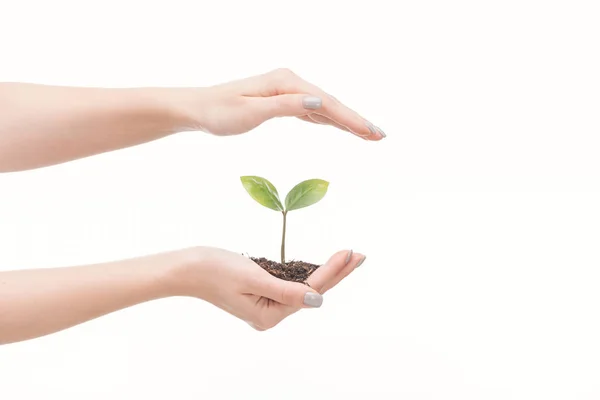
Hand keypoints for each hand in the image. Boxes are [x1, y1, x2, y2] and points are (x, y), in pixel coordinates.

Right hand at [169, 246, 365, 330]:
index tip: (349, 253)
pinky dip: (307, 273)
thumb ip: (287, 290)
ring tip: (347, 258)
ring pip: (304, 287)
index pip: (309, 290)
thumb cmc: (216, 270)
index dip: (331, 271)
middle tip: (359, 256)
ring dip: (325, 272)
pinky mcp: (262, 294)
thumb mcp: (253, 278)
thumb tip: (318, 299)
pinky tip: (320, 266)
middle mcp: (271, 314)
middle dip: (336, 273)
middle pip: (312, 291)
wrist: (188, 268)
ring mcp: (266, 305)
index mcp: (269, 316)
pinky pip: (291, 284)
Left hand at [176, 68, 385, 139]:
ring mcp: (286, 91)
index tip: (373, 133)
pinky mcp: (281, 100)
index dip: (352, 120)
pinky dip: (328, 119)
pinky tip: (337, 126)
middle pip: (331, 104)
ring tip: (367, 134)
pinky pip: (311, 111)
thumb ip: (287, 107)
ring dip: (345, 121)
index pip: (328, 104)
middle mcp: (290, 83)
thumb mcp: (252, 112)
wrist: (198, 109)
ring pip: (324, 107)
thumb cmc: (220, 112)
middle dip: (355, 121)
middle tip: (380, 136)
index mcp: (287, 83)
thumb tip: (320, 102)